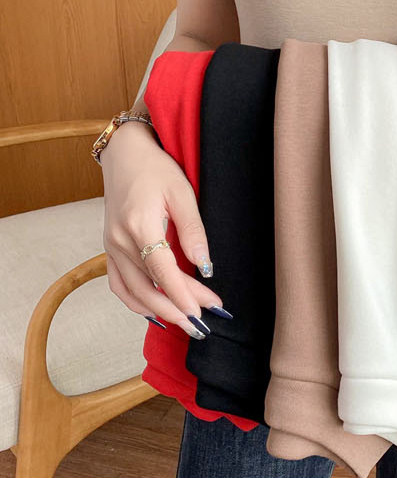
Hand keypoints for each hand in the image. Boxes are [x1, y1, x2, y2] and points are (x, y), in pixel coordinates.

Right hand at [100, 123, 225, 337]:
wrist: (125, 154)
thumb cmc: (156, 168)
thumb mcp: (183, 192)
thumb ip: (193, 230)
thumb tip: (205, 265)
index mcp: (140, 225)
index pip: (163, 271)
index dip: (183, 294)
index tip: (203, 310)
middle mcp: (120, 241)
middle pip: (148, 287)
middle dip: (176, 309)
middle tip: (203, 323)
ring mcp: (111, 246)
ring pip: (132, 291)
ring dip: (158, 310)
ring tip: (185, 322)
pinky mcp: (109, 248)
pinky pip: (119, 284)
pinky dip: (136, 301)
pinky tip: (155, 309)